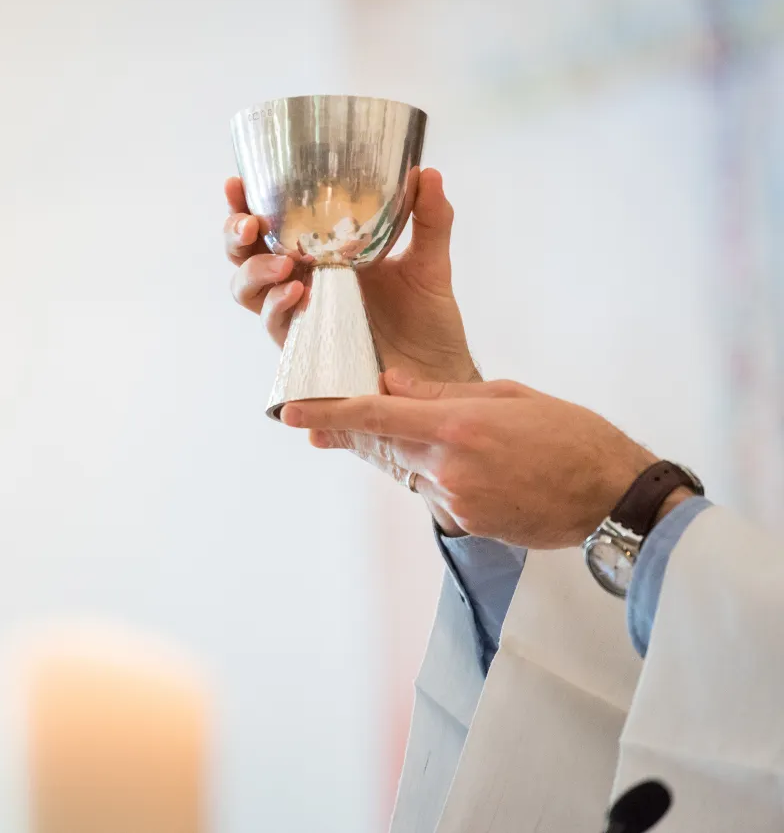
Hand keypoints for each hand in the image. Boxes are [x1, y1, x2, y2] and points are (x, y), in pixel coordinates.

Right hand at [223, 169, 477, 383]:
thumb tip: (428, 173)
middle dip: (235, 235)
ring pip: (246, 290)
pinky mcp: (303, 345)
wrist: (435, 371)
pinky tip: (299, 292)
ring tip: (282, 264)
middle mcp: (300, 279)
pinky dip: (279, 306)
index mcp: (319, 251)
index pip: (272, 222)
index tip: (237, 183)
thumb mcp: (430, 260)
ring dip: (254, 271)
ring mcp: (298, 313)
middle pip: (244, 254)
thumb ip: (430, 217)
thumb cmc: (426, 318)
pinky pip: (275, 324)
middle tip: (250, 224)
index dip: (245, 203)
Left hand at [279, 370, 659, 549]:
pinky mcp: (469, 524)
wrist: (615, 497)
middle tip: (317, 426)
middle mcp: (449, 467)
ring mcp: (457, 501)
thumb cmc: (571, 435)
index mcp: (457, 427)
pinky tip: (475, 465)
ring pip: (410, 470)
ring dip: (410, 452)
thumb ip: (442, 393)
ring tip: (447, 439)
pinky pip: (437, 493)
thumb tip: (391, 380)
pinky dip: (439, 475)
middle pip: (383, 445)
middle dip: (354, 432)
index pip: (375, 416)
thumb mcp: (509, 396)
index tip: (289, 412)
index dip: (327, 414)